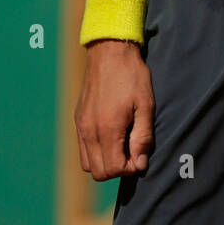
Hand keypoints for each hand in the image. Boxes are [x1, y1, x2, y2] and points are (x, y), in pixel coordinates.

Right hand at [75, 40, 154, 180]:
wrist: (109, 51)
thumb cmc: (131, 76)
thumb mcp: (145, 105)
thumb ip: (143, 137)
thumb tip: (140, 164)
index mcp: (107, 128)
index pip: (113, 169)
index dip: (130, 168)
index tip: (140, 155)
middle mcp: (88, 131)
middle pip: (98, 172)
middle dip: (118, 169)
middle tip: (133, 151)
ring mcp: (80, 126)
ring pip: (87, 164)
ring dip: (105, 162)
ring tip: (123, 145)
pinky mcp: (78, 120)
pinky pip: (83, 149)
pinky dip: (96, 152)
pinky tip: (112, 137)